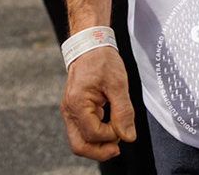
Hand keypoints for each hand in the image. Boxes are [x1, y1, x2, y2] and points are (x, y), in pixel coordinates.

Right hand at [62, 46, 136, 160]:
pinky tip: (110, 127)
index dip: (111, 135)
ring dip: (98, 145)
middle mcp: (69, 110)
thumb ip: (123, 112)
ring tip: (115, 137)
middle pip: (79, 146)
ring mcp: (70, 111)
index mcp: (77, 103)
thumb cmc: (102, 60)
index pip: (92, 133)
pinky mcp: (75, 111)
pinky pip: (83, 131)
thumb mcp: (118, 84)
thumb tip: (128, 136)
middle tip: (118, 148)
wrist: (90, 46)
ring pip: (79, 141)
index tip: (123, 125)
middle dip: (100, 152)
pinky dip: (96, 135)